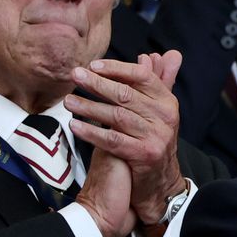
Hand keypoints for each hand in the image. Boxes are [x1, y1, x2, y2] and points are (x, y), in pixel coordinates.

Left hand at [64, 51, 186, 232]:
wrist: (159, 182)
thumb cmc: (153, 139)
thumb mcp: (158, 109)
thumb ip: (156, 81)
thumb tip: (151, 55)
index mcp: (167, 102)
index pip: (142, 77)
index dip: (116, 69)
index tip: (93, 65)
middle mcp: (166, 117)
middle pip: (126, 95)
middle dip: (97, 84)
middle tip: (74, 75)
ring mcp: (156, 136)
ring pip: (117, 116)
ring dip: (89, 107)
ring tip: (68, 101)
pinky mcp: (145, 155)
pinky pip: (112, 140)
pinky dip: (92, 132)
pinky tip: (75, 125)